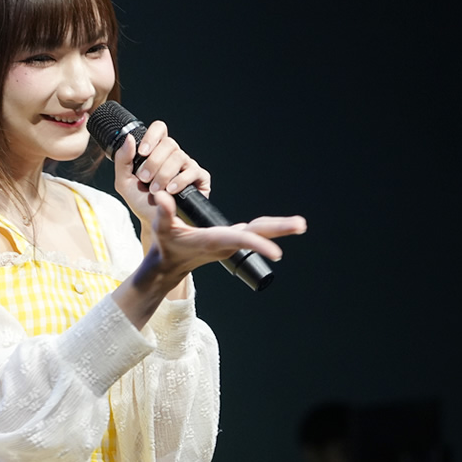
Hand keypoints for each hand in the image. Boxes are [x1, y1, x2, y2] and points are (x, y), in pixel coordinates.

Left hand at [112, 121, 209, 233]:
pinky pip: (193, 171)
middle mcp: (174, 155)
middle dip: (154, 163)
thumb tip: (129, 138)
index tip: (142, 152)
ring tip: (156, 190)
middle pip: (169, 143)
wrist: (154, 223)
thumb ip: (122, 160)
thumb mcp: (124, 182)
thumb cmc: (141, 202)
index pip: (160, 129)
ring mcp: (188, 165)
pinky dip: (180, 181)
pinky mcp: (200, 178)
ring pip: (179, 157)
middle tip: (145, 179)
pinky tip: (171, 191)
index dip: (152, 136)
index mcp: (157, 151)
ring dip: (164, 175)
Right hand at [142, 190, 305, 288]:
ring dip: (279, 228)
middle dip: (279, 230)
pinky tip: (283, 225)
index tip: (278, 253)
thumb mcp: (160, 228)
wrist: (168, 265)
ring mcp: (231, 242)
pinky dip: (270, 228)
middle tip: (300, 224)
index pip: (240, 240)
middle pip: (258, 234)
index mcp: (213, 240)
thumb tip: (162, 196)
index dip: (258, 244)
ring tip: (300, 224)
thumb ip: (162, 212)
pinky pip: (255, 232)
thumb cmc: (165, 246)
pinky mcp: (231, 239)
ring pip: (259, 233)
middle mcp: (226, 243)